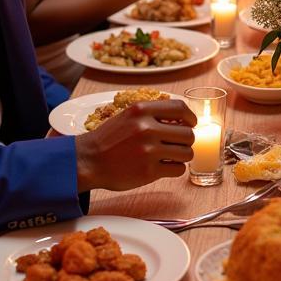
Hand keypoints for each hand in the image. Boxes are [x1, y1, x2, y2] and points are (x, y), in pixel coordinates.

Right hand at [75, 99, 196, 189]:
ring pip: (187, 153)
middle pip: (188, 134)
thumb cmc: (109, 139)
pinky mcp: (149, 172)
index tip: (191, 123)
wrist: (88, 161)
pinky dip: (175, 169)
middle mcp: (146, 128)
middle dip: (186, 140)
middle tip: (178, 144)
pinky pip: (178, 169)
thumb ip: (153, 114)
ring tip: (171, 156)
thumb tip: (184, 119)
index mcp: (141, 110)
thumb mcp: (128, 116)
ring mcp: (148, 151)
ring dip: (183, 155)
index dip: (191, 116)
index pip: (180, 108)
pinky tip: (165, 167)